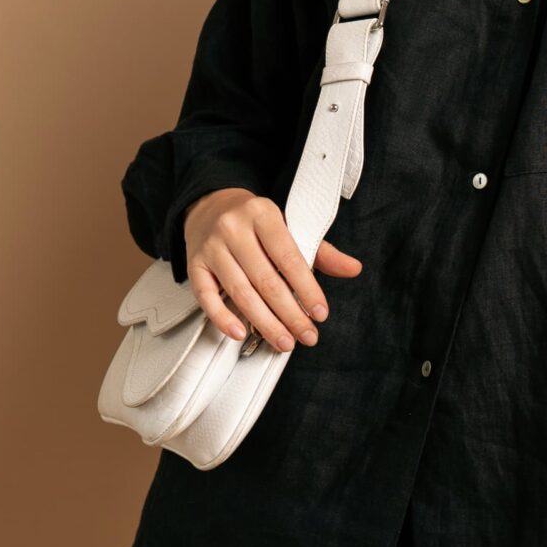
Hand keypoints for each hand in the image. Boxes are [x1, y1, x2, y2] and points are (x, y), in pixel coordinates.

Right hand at [182, 187, 362, 352]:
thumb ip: (320, 250)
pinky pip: (206, 296)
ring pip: (240, 292)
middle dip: (289, 314)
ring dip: (264, 322)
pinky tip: (240, 333)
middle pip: (265, 280)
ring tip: (284, 341)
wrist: (209, 205)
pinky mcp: (193, 264)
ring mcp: (211, 247)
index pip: (289, 257)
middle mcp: (234, 228)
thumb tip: (353, 268)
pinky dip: (222, 318)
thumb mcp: (288, 225)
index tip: (320, 313)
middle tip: (306, 335)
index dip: (307, 289)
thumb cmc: (254, 221)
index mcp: (263, 214)